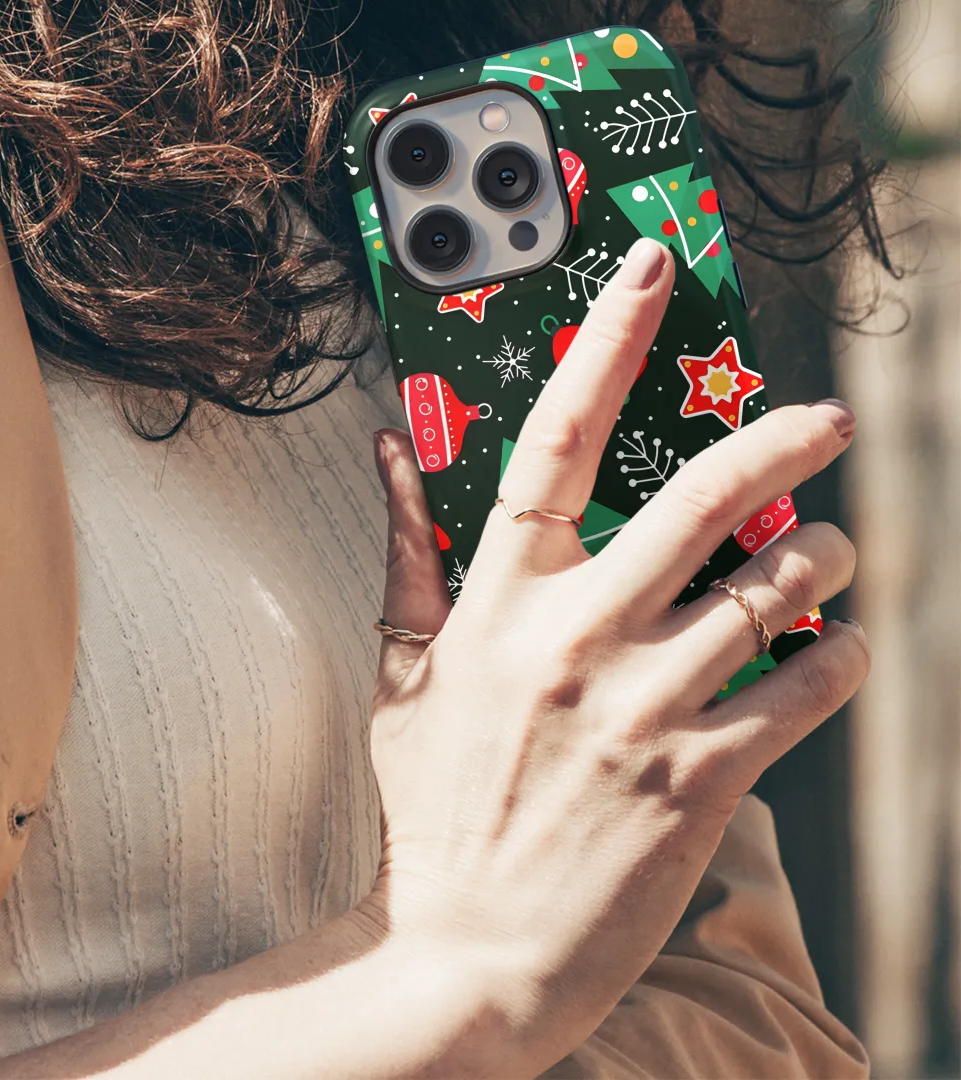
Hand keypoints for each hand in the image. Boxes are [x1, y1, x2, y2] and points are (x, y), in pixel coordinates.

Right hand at [367, 237, 868, 1073]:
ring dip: (822, 557)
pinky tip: (835, 647)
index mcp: (499, 602)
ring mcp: (643, 707)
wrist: (466, 952)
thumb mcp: (402, 674)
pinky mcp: (701, 778)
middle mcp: (576, 638)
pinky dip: (837, 656)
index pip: (554, 439)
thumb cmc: (434, 808)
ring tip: (831, 553)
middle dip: (781, 440)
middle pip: (701, 498)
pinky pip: (803, 689)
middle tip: (823, 419)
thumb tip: (387, 452)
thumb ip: (406, 555)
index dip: (606, 342)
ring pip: (772, 590)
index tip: (650, 271)